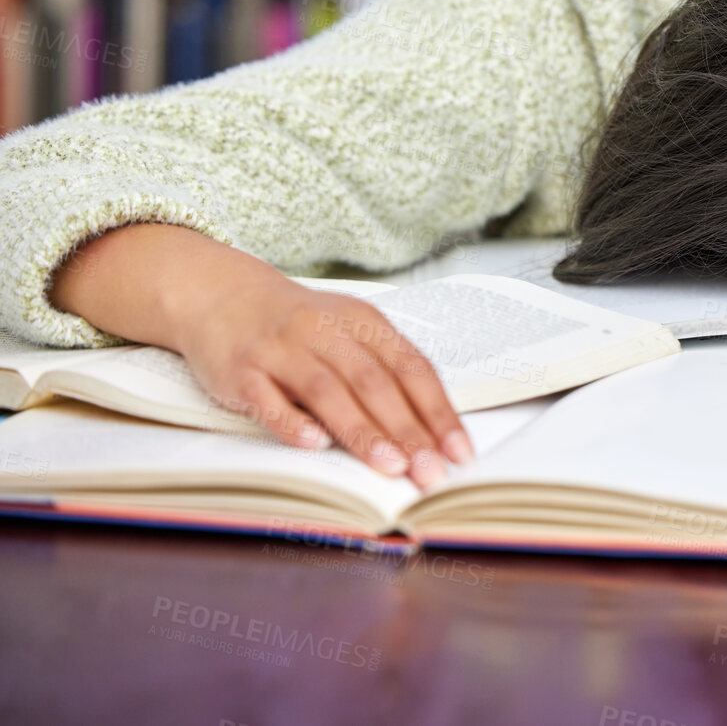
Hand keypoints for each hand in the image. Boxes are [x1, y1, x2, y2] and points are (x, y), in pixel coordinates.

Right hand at [178, 282, 473, 489]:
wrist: (224, 297)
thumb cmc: (301, 327)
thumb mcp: (351, 333)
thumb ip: (386, 372)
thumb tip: (432, 432)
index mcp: (363, 321)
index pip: (411, 368)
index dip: (438, 412)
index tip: (459, 451)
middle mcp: (325, 330)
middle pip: (375, 383)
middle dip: (408, 430)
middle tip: (431, 472)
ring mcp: (281, 350)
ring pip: (328, 391)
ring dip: (362, 431)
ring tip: (391, 466)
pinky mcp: (241, 371)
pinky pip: (267, 399)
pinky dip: (292, 423)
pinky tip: (316, 445)